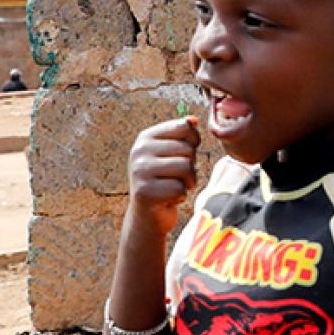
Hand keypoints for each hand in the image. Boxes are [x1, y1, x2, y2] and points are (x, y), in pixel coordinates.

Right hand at [125, 116, 201, 232]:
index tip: (185, 154)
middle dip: (191, 165)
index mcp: (146, 137)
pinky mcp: (144, 191)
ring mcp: (140, 171)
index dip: (194, 141)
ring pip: (186, 168)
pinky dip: (181, 195)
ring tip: (175, 185)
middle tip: (177, 176)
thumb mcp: (171, 153)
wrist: (148, 214)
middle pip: (188, 149)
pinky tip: (169, 198)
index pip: (184, 127)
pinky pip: (180, 188)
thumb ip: (182, 134)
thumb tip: (193, 120)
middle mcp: (139, 151)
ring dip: (188, 181)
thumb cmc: (165, 180)